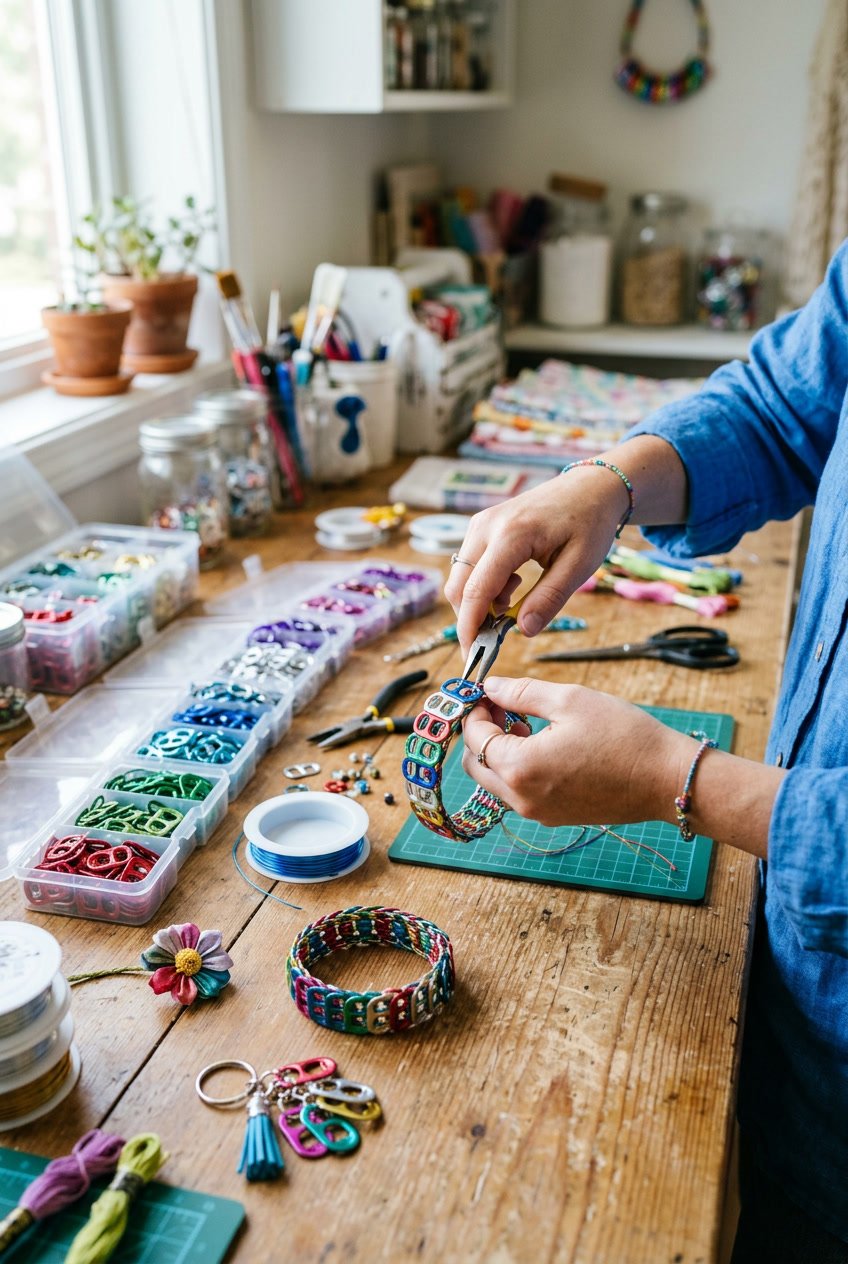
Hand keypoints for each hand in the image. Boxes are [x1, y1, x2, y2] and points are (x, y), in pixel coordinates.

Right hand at [445, 466, 627, 654]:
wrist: (590, 487)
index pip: (475, 590)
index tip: (472, 657)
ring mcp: (480, 524)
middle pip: (458, 587)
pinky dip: (484, 586)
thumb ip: (550, 599)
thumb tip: (524, 631)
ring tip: (516, 602)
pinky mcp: (481, 527)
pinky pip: (469, 565)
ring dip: (480, 602)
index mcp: (511, 535)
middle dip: (471, 618)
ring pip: (460, 578)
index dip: (469, 628)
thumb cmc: (590, 523)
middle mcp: (486, 527)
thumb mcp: (580, 565)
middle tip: (499, 636)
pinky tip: (514, 584)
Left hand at [462, 676, 689, 827]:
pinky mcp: (554, 817)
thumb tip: (490, 687)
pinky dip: (517, 768)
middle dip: (480, 733)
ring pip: (495, 781)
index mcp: (519, 767)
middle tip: (501, 706)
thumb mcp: (569, 700)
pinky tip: (542, 745)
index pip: (474, 737)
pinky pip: (519, 792)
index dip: (475, 709)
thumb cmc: (623, 735)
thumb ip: (521, 692)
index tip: (486, 690)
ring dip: (498, 751)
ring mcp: (538, 813)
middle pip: (475, 764)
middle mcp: (521, 798)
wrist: (666, 778)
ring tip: (525, 723)